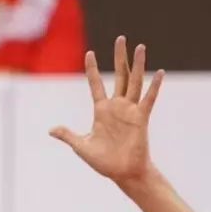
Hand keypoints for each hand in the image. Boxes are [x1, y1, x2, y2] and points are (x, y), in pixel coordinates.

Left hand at [50, 36, 164, 184]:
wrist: (122, 173)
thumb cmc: (103, 161)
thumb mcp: (81, 146)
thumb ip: (68, 135)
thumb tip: (51, 130)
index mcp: (101, 111)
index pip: (96, 85)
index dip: (92, 69)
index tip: (90, 53)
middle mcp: (117, 107)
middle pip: (119, 76)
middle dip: (119, 57)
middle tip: (121, 38)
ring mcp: (130, 111)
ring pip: (135, 82)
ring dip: (138, 65)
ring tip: (140, 47)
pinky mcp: (141, 118)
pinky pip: (148, 100)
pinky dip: (154, 87)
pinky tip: (159, 73)